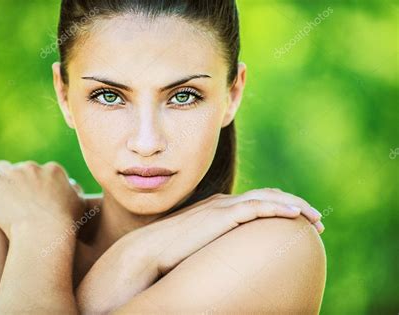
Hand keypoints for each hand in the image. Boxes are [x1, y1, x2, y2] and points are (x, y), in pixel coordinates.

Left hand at [0, 160, 84, 238]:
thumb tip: (73, 187)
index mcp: (54, 170)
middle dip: (19, 180)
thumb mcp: (80, 206)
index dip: (37, 182)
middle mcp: (34, 167)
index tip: (33, 194)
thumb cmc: (64, 223)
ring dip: (0, 177)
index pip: (43, 170)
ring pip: (1, 167)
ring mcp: (13, 174)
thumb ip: (76, 192)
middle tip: (15, 197)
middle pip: (22, 168)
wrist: (43, 232)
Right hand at [76, 188, 323, 312]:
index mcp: (219, 208)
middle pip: (269, 195)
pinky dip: (279, 209)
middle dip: (296, 204)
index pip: (258, 200)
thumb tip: (227, 261)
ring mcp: (223, 207)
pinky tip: (296, 217)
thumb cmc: (170, 253)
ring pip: (269, 198)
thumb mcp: (199, 245)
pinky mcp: (222, 216)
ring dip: (296, 206)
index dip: (282, 206)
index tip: (301, 220)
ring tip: (315, 219)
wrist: (149, 251)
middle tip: (317, 220)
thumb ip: (215, 244)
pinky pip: (258, 208)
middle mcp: (224, 203)